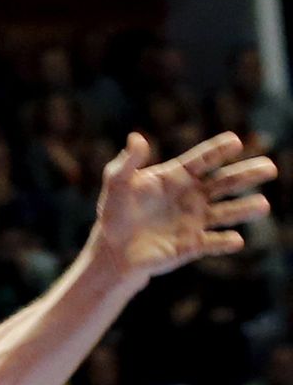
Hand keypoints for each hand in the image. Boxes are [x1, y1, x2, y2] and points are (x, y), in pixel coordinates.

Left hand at [92, 131, 275, 282]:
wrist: (114, 247)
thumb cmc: (115, 210)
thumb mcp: (117, 182)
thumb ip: (128, 161)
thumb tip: (137, 137)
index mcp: (176, 176)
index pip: (202, 160)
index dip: (217, 150)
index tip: (235, 141)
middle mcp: (192, 196)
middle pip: (224, 183)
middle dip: (246, 174)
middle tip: (270, 167)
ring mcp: (195, 221)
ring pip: (226, 212)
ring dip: (244, 208)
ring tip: (263, 204)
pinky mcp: (193, 245)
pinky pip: (213, 243)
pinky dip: (224, 242)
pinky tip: (236, 240)